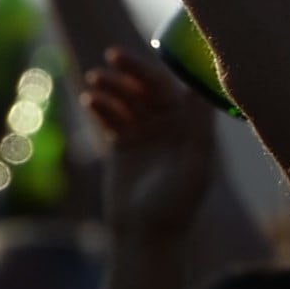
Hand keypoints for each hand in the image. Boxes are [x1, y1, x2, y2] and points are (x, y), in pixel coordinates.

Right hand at [84, 48, 217, 245]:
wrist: (146, 233)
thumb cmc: (177, 201)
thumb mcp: (194, 163)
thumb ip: (198, 126)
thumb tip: (198, 88)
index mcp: (191, 124)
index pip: (175, 87)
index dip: (160, 69)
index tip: (148, 55)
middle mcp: (171, 125)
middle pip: (149, 88)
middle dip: (131, 71)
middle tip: (112, 57)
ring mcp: (146, 134)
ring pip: (128, 101)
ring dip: (112, 88)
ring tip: (94, 80)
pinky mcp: (124, 146)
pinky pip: (112, 119)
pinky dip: (102, 108)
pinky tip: (91, 99)